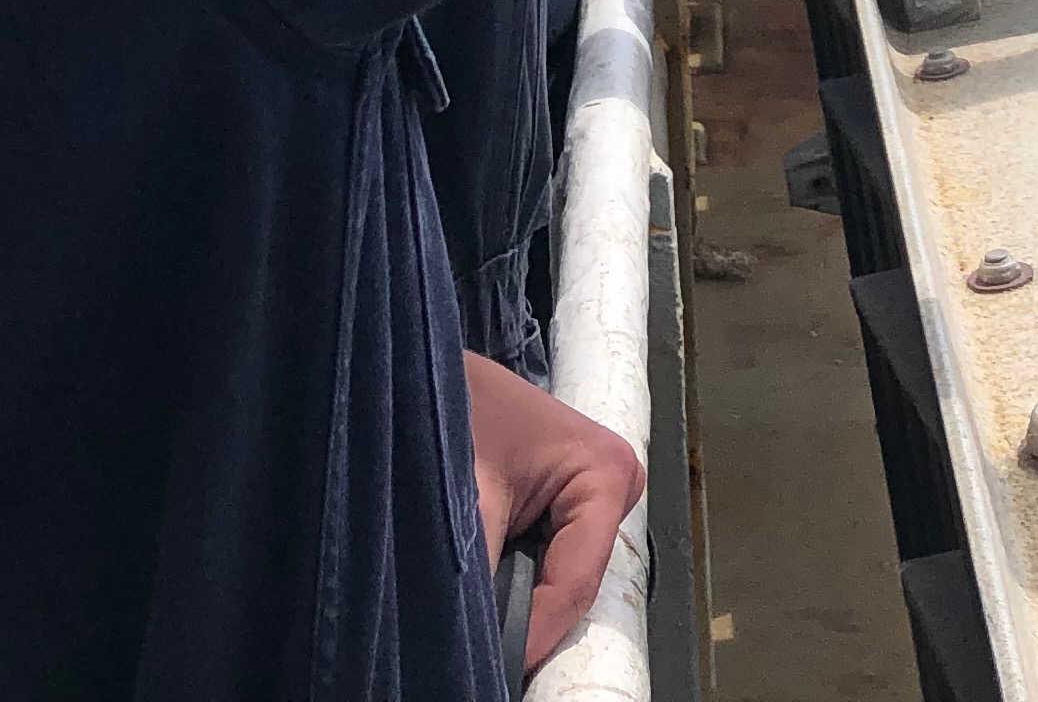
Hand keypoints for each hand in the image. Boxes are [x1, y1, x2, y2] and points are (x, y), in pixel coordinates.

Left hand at [465, 350, 643, 667]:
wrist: (423, 366)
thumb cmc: (453, 408)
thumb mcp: (462, 493)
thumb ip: (475, 572)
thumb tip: (472, 648)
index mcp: (606, 475)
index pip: (573, 583)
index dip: (531, 634)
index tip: (492, 671)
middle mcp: (614, 490)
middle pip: (572, 586)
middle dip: (528, 621)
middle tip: (484, 657)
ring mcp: (593, 501)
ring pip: (559, 581)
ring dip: (519, 607)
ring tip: (477, 633)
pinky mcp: (566, 509)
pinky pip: (545, 567)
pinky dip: (514, 589)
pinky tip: (484, 606)